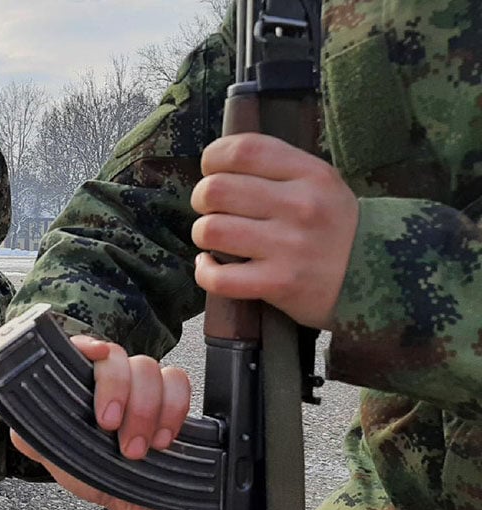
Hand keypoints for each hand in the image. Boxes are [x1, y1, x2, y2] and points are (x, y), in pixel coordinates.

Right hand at [7, 335, 189, 509]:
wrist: (36, 440)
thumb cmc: (79, 458)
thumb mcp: (112, 487)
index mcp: (146, 405)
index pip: (175, 387)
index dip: (174, 411)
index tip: (160, 443)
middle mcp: (127, 381)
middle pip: (151, 372)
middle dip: (145, 410)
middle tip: (129, 445)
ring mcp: (98, 367)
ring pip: (122, 358)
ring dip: (118, 389)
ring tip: (105, 421)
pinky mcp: (68, 356)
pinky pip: (85, 341)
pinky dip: (91, 346)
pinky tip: (89, 359)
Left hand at [192, 133, 358, 329]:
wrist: (383, 279)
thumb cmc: (336, 228)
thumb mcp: (322, 184)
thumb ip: (277, 168)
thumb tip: (218, 162)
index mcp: (311, 174)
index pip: (243, 150)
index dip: (213, 158)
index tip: (212, 171)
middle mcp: (301, 206)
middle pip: (216, 189)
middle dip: (202, 199)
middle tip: (212, 209)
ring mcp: (290, 246)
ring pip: (211, 230)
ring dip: (203, 234)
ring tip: (215, 239)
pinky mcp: (280, 284)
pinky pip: (219, 278)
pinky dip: (205, 271)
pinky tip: (211, 266)